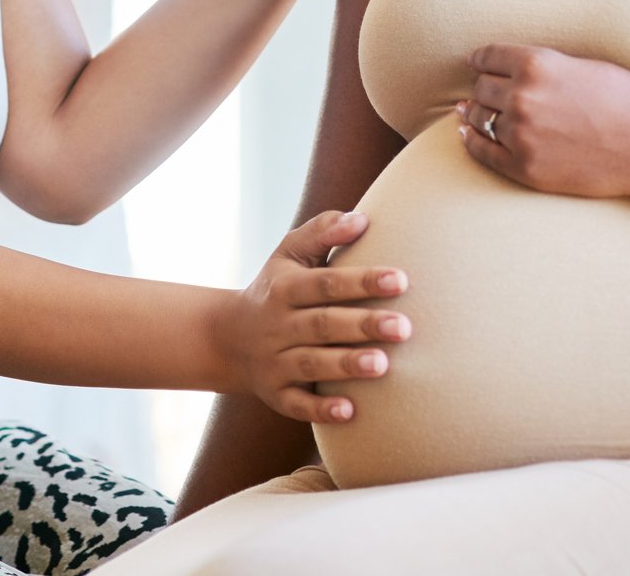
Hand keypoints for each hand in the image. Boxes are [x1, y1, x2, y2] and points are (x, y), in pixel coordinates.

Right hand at [214, 211, 410, 423]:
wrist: (225, 338)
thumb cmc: (277, 287)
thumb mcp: (289, 253)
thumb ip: (323, 231)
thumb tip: (362, 218)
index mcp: (285, 287)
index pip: (326, 282)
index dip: (362, 281)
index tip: (401, 280)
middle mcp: (277, 325)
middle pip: (322, 324)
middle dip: (363, 325)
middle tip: (404, 327)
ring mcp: (274, 362)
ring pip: (311, 364)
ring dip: (347, 365)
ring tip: (384, 365)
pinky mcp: (274, 395)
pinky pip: (297, 405)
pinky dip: (321, 409)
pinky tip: (350, 412)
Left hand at [456, 45, 629, 200]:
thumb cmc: (627, 100)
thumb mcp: (580, 66)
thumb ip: (541, 67)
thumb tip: (505, 72)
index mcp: (536, 63)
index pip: (487, 57)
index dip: (480, 60)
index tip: (477, 63)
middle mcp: (522, 97)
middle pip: (481, 88)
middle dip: (485, 88)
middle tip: (485, 91)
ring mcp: (521, 135)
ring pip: (480, 118)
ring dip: (476, 114)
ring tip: (470, 112)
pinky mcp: (525, 168)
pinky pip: (482, 152)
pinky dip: (471, 142)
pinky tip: (468, 135)